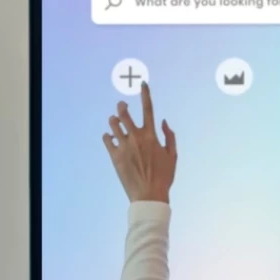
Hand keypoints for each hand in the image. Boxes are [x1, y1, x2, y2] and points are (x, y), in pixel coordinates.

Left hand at [103, 82, 177, 202]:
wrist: (149, 195)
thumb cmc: (164, 176)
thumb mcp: (173, 155)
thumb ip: (170, 136)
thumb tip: (164, 121)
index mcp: (152, 136)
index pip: (148, 109)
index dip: (145, 94)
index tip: (143, 84)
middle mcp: (136, 138)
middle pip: (124, 113)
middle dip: (122, 106)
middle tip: (122, 105)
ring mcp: (124, 147)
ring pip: (113, 124)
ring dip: (114, 120)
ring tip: (115, 121)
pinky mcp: (115, 156)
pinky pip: (106, 139)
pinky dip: (108, 135)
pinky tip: (110, 136)